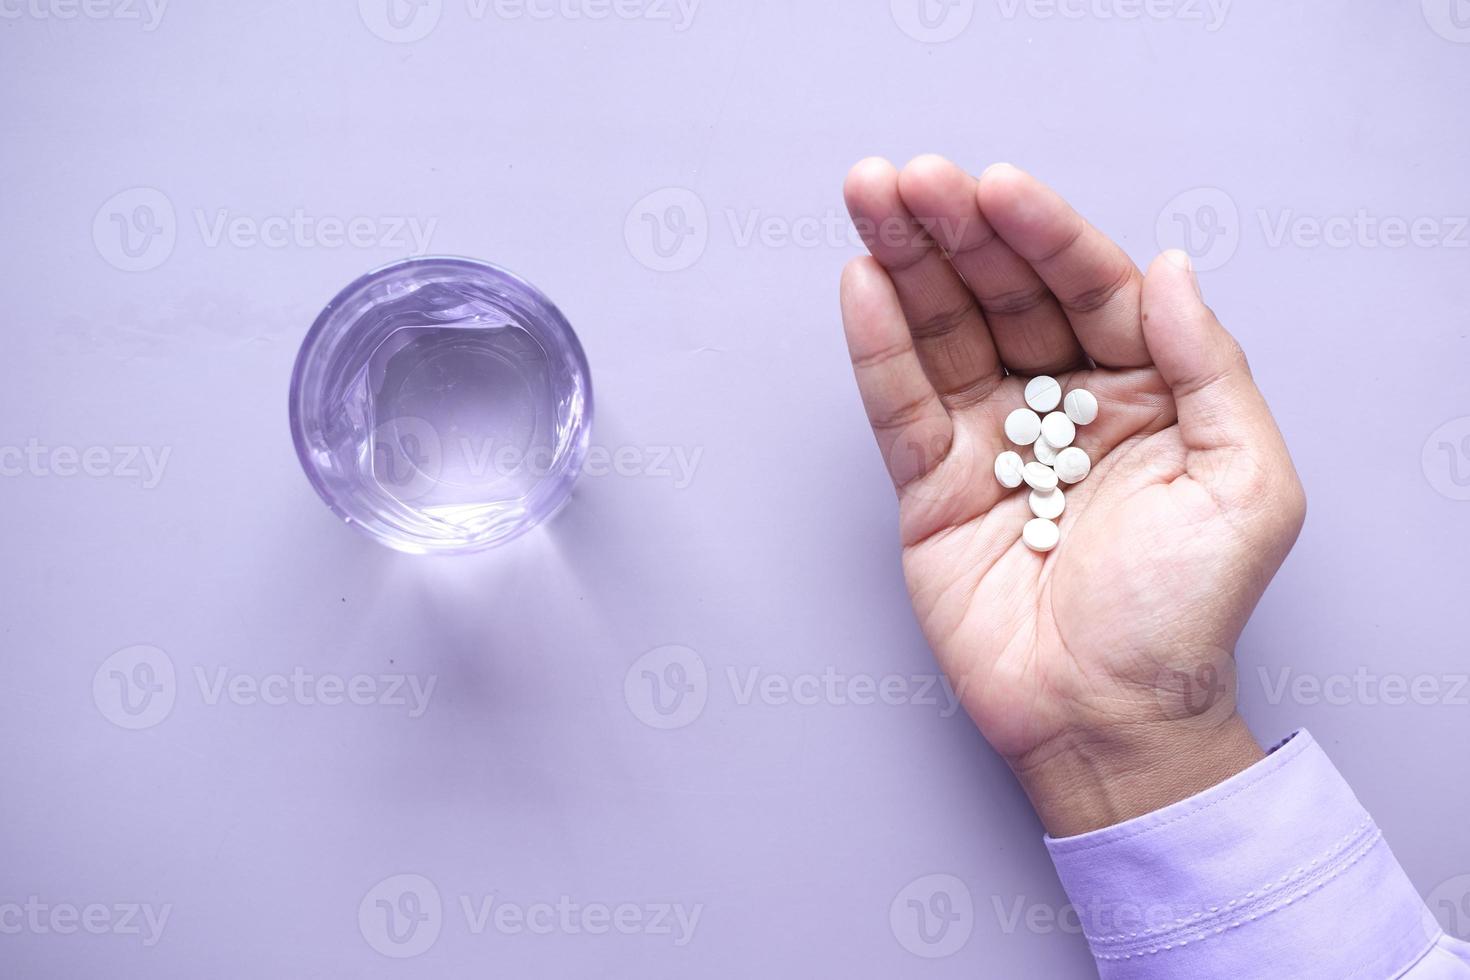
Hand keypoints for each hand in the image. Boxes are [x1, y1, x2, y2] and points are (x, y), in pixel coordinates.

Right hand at [838, 157, 1305, 835]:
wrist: (1104, 718)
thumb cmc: (1182, 616)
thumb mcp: (1244, 485)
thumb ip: (1210, 369)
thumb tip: (1167, 269)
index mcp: (1143, 392)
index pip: (1087, 288)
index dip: (1043, 233)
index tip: (998, 187)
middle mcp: (1061, 403)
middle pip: (1002, 294)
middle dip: (957, 231)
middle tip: (911, 177)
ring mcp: (990, 441)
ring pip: (942, 333)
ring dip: (905, 262)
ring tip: (871, 198)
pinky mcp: (930, 485)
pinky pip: (900, 404)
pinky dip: (878, 346)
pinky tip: (862, 281)